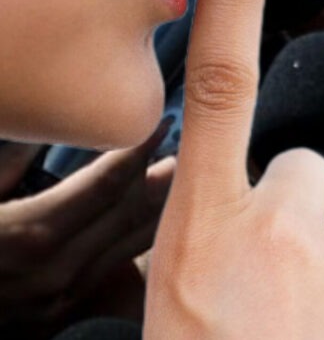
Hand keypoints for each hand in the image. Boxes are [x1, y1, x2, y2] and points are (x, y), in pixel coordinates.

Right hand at [0, 130, 173, 329]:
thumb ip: (8, 162)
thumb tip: (41, 126)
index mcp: (33, 232)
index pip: (109, 181)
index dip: (140, 145)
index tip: (163, 118)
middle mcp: (57, 270)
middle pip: (132, 214)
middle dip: (165, 177)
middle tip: (190, 146)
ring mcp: (62, 299)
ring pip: (131, 248)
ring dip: (158, 211)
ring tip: (180, 180)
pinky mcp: (59, 319)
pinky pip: (112, 276)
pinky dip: (135, 247)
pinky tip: (148, 231)